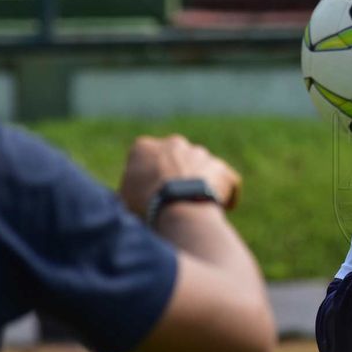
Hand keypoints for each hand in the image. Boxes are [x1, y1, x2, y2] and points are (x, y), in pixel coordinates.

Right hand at [119, 135, 240, 217]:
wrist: (179, 206)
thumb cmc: (145, 204)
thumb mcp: (124, 198)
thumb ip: (130, 189)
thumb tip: (131, 196)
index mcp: (145, 147)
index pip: (145, 160)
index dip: (147, 179)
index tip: (150, 195)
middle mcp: (174, 144)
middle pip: (175, 161)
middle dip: (176, 177)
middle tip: (174, 201)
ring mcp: (201, 154)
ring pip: (201, 169)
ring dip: (200, 185)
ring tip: (196, 208)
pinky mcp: (222, 169)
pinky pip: (227, 181)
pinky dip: (227, 193)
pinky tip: (223, 208)